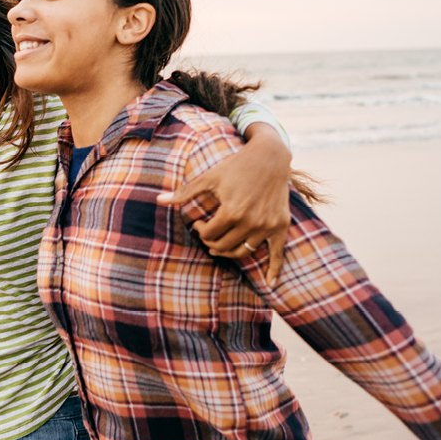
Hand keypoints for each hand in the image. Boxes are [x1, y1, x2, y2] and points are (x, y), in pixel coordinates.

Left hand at [157, 123, 291, 284]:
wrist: (270, 156)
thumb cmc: (236, 165)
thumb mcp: (209, 177)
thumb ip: (185, 192)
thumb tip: (159, 200)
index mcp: (232, 211)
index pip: (210, 234)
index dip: (200, 232)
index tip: (199, 225)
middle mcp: (251, 222)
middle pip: (225, 245)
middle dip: (212, 243)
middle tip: (208, 235)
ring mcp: (267, 225)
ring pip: (244, 252)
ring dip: (229, 253)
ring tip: (220, 246)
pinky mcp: (281, 226)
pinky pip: (278, 253)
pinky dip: (275, 269)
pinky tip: (271, 283)